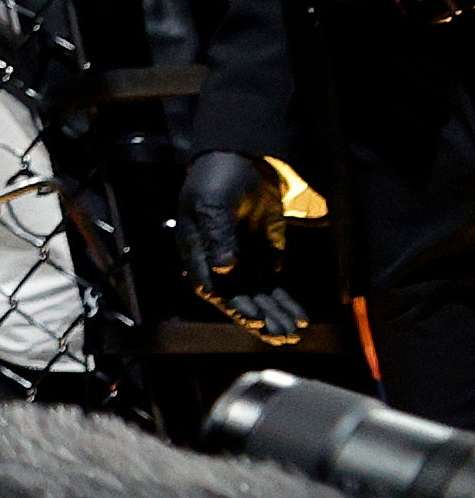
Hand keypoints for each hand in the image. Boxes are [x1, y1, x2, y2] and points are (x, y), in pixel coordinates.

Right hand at [179, 150, 316, 340]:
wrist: (242, 163)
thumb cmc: (217, 180)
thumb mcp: (213, 203)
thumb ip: (218, 235)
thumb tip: (223, 268)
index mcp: (197, 251)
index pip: (211, 286)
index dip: (231, 303)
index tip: (252, 315)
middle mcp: (217, 264)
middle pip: (236, 298)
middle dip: (258, 318)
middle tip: (278, 334)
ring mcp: (241, 264)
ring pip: (257, 297)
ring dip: (274, 316)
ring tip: (293, 334)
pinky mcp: (263, 260)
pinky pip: (274, 287)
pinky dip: (286, 303)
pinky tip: (300, 318)